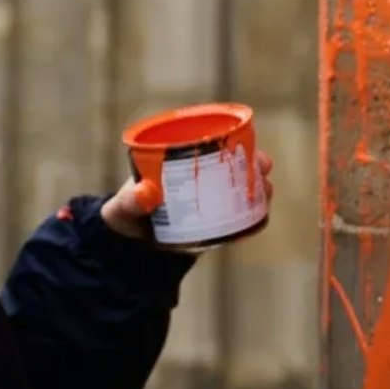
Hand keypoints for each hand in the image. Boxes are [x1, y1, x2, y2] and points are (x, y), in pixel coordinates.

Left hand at [101, 152, 276, 240]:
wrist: (129, 249)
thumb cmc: (123, 218)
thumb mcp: (122, 209)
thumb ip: (129, 203)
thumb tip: (143, 195)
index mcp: (173, 163)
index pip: (204, 142)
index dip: (228, 138)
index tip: (245, 141)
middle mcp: (194, 177)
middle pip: (228, 163)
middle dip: (250, 162)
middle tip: (265, 165)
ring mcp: (204, 200)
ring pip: (236, 187)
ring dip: (255, 186)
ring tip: (267, 190)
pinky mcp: (210, 223)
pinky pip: (235, 214)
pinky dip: (249, 212)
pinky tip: (261, 214)